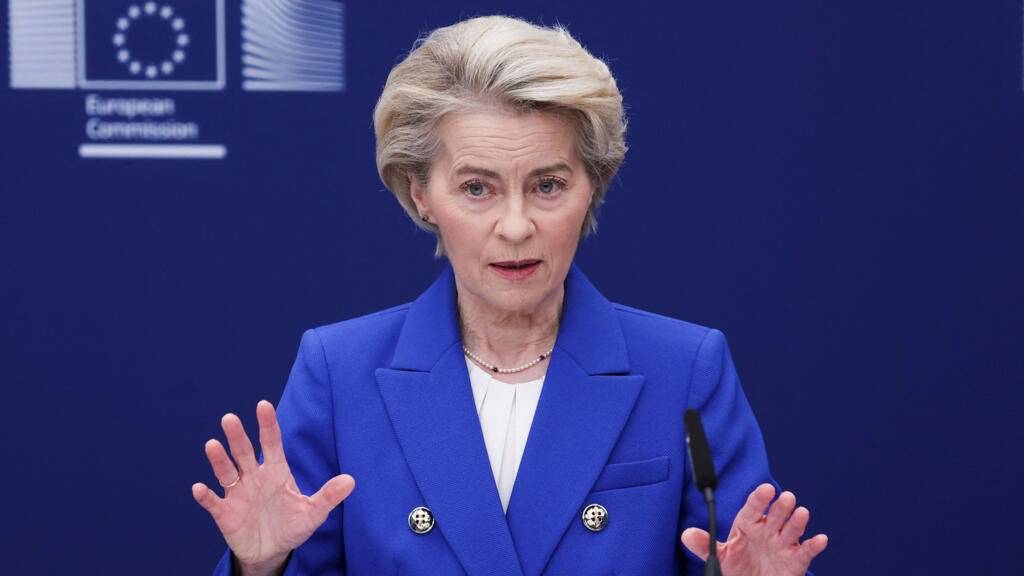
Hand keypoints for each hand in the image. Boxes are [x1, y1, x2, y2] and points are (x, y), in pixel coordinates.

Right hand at [192, 400, 355, 574]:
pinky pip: (213, 502)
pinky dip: (206, 496)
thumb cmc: (292, 526)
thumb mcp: (313, 513)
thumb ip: (329, 496)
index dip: (268, 425)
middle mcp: (254, 477)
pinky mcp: (225, 513)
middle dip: (237, 436)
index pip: (272, 443)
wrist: (272, 551)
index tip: (263, 405)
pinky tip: (199, 488)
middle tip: (230, 418)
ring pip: (226, 472)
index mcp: (276, 471)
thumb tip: (351, 481)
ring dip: (219, 460)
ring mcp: (238, 494)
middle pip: (244, 452)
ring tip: (212, 445)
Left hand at [681, 484, 827, 575]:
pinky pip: (806, 551)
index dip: (759, 499)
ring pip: (792, 529)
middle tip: (786, 497)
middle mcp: (768, 530)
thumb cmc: (737, 567)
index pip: (753, 508)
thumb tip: (687, 534)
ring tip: (801, 512)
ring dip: (797, 521)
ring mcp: (783, 544)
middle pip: (775, 515)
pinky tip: (821, 539)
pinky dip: (814, 545)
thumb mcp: (720, 557)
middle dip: (781, 507)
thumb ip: (704, 545)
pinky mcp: (796, 560)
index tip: (765, 489)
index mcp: (748, 525)